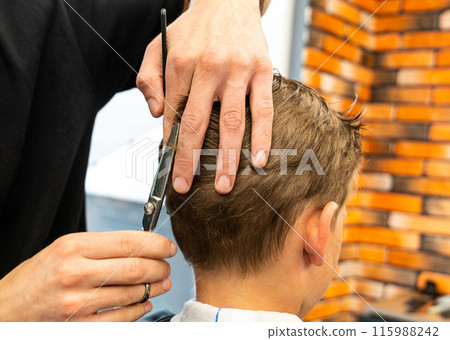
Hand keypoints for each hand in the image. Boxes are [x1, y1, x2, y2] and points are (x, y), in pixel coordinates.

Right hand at [0, 231, 176, 320]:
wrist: (6, 309)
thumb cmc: (37, 277)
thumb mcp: (64, 249)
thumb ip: (100, 247)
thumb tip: (140, 246)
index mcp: (73, 247)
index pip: (128, 241)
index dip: (156, 244)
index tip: (168, 246)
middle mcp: (75, 272)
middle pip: (134, 268)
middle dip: (159, 267)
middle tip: (167, 267)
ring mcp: (77, 302)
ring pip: (131, 293)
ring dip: (153, 288)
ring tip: (161, 284)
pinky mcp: (78, 325)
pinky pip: (120, 319)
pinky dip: (138, 310)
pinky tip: (144, 303)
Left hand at [137, 0, 272, 194]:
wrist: (228, 1)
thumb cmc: (193, 31)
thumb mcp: (159, 46)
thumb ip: (148, 79)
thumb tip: (155, 115)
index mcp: (179, 63)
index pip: (172, 113)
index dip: (170, 143)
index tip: (170, 169)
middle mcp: (208, 67)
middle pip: (196, 123)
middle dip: (189, 159)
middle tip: (185, 186)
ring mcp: (238, 70)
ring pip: (231, 122)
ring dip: (228, 158)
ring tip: (225, 186)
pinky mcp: (262, 71)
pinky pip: (263, 109)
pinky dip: (262, 136)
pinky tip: (260, 159)